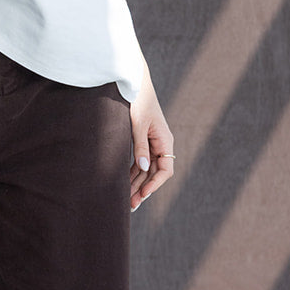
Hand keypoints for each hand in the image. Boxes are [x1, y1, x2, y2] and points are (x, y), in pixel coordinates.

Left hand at [128, 66, 173, 211]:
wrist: (134, 83)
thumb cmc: (139, 100)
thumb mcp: (138, 123)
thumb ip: (140, 146)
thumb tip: (144, 167)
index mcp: (165, 140)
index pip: (165, 169)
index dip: (155, 184)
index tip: (143, 194)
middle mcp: (160, 144)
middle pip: (154, 173)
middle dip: (142, 189)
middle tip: (130, 206)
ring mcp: (151, 143)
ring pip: (146, 170)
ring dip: (136, 184)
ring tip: (126, 201)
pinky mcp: (141, 141)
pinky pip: (139, 162)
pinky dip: (132, 173)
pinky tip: (123, 185)